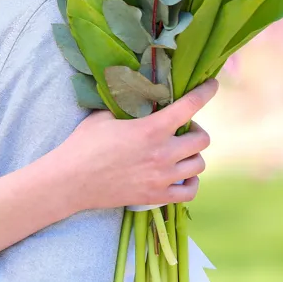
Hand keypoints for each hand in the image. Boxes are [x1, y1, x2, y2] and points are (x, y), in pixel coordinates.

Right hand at [54, 78, 216, 210]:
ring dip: (192, 156)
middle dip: (196, 131)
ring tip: (180, 153)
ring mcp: (162, 178)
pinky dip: (191, 183)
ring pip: (199, 165)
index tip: (212, 85)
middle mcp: (162, 153)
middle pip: (202, 140)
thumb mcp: (103, 117)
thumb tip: (137, 98)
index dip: (205, 92)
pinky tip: (182, 176)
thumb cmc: (83, 145)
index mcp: (151, 129)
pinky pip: (190, 192)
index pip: (189, 106)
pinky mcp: (156, 196)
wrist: (70, 181)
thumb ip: (127, 108)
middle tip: (182, 130)